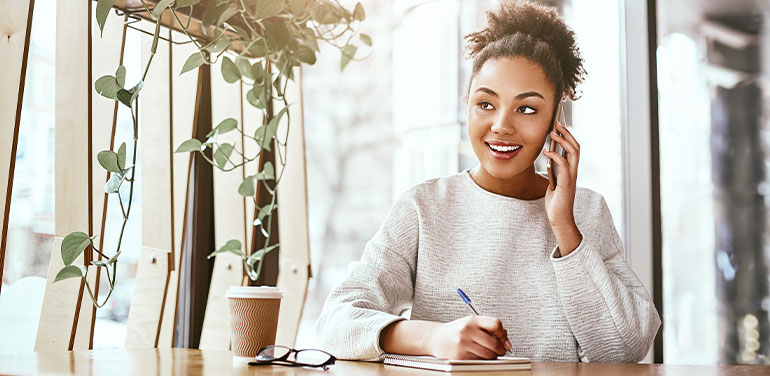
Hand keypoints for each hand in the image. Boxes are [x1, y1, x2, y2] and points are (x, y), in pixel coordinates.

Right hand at [427, 316, 511, 359]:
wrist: (436, 338)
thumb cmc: (455, 331)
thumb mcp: (470, 323)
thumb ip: (487, 326)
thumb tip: (505, 336)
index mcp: (472, 320)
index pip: (495, 324)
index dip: (504, 334)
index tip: (506, 340)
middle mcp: (468, 330)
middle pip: (494, 343)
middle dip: (501, 349)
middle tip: (502, 350)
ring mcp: (464, 343)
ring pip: (488, 354)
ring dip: (493, 356)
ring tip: (490, 353)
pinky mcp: (460, 355)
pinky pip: (479, 360)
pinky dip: (483, 359)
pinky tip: (479, 355)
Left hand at [543, 121, 581, 254]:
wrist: (559, 218)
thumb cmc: (556, 202)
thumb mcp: (554, 183)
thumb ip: (554, 173)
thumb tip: (549, 161)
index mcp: (571, 171)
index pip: (573, 149)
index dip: (568, 137)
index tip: (558, 126)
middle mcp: (574, 171)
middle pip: (576, 146)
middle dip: (567, 133)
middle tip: (557, 123)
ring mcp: (572, 177)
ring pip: (574, 152)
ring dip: (563, 141)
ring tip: (552, 133)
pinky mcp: (567, 183)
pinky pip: (564, 164)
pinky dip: (555, 156)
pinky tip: (546, 153)